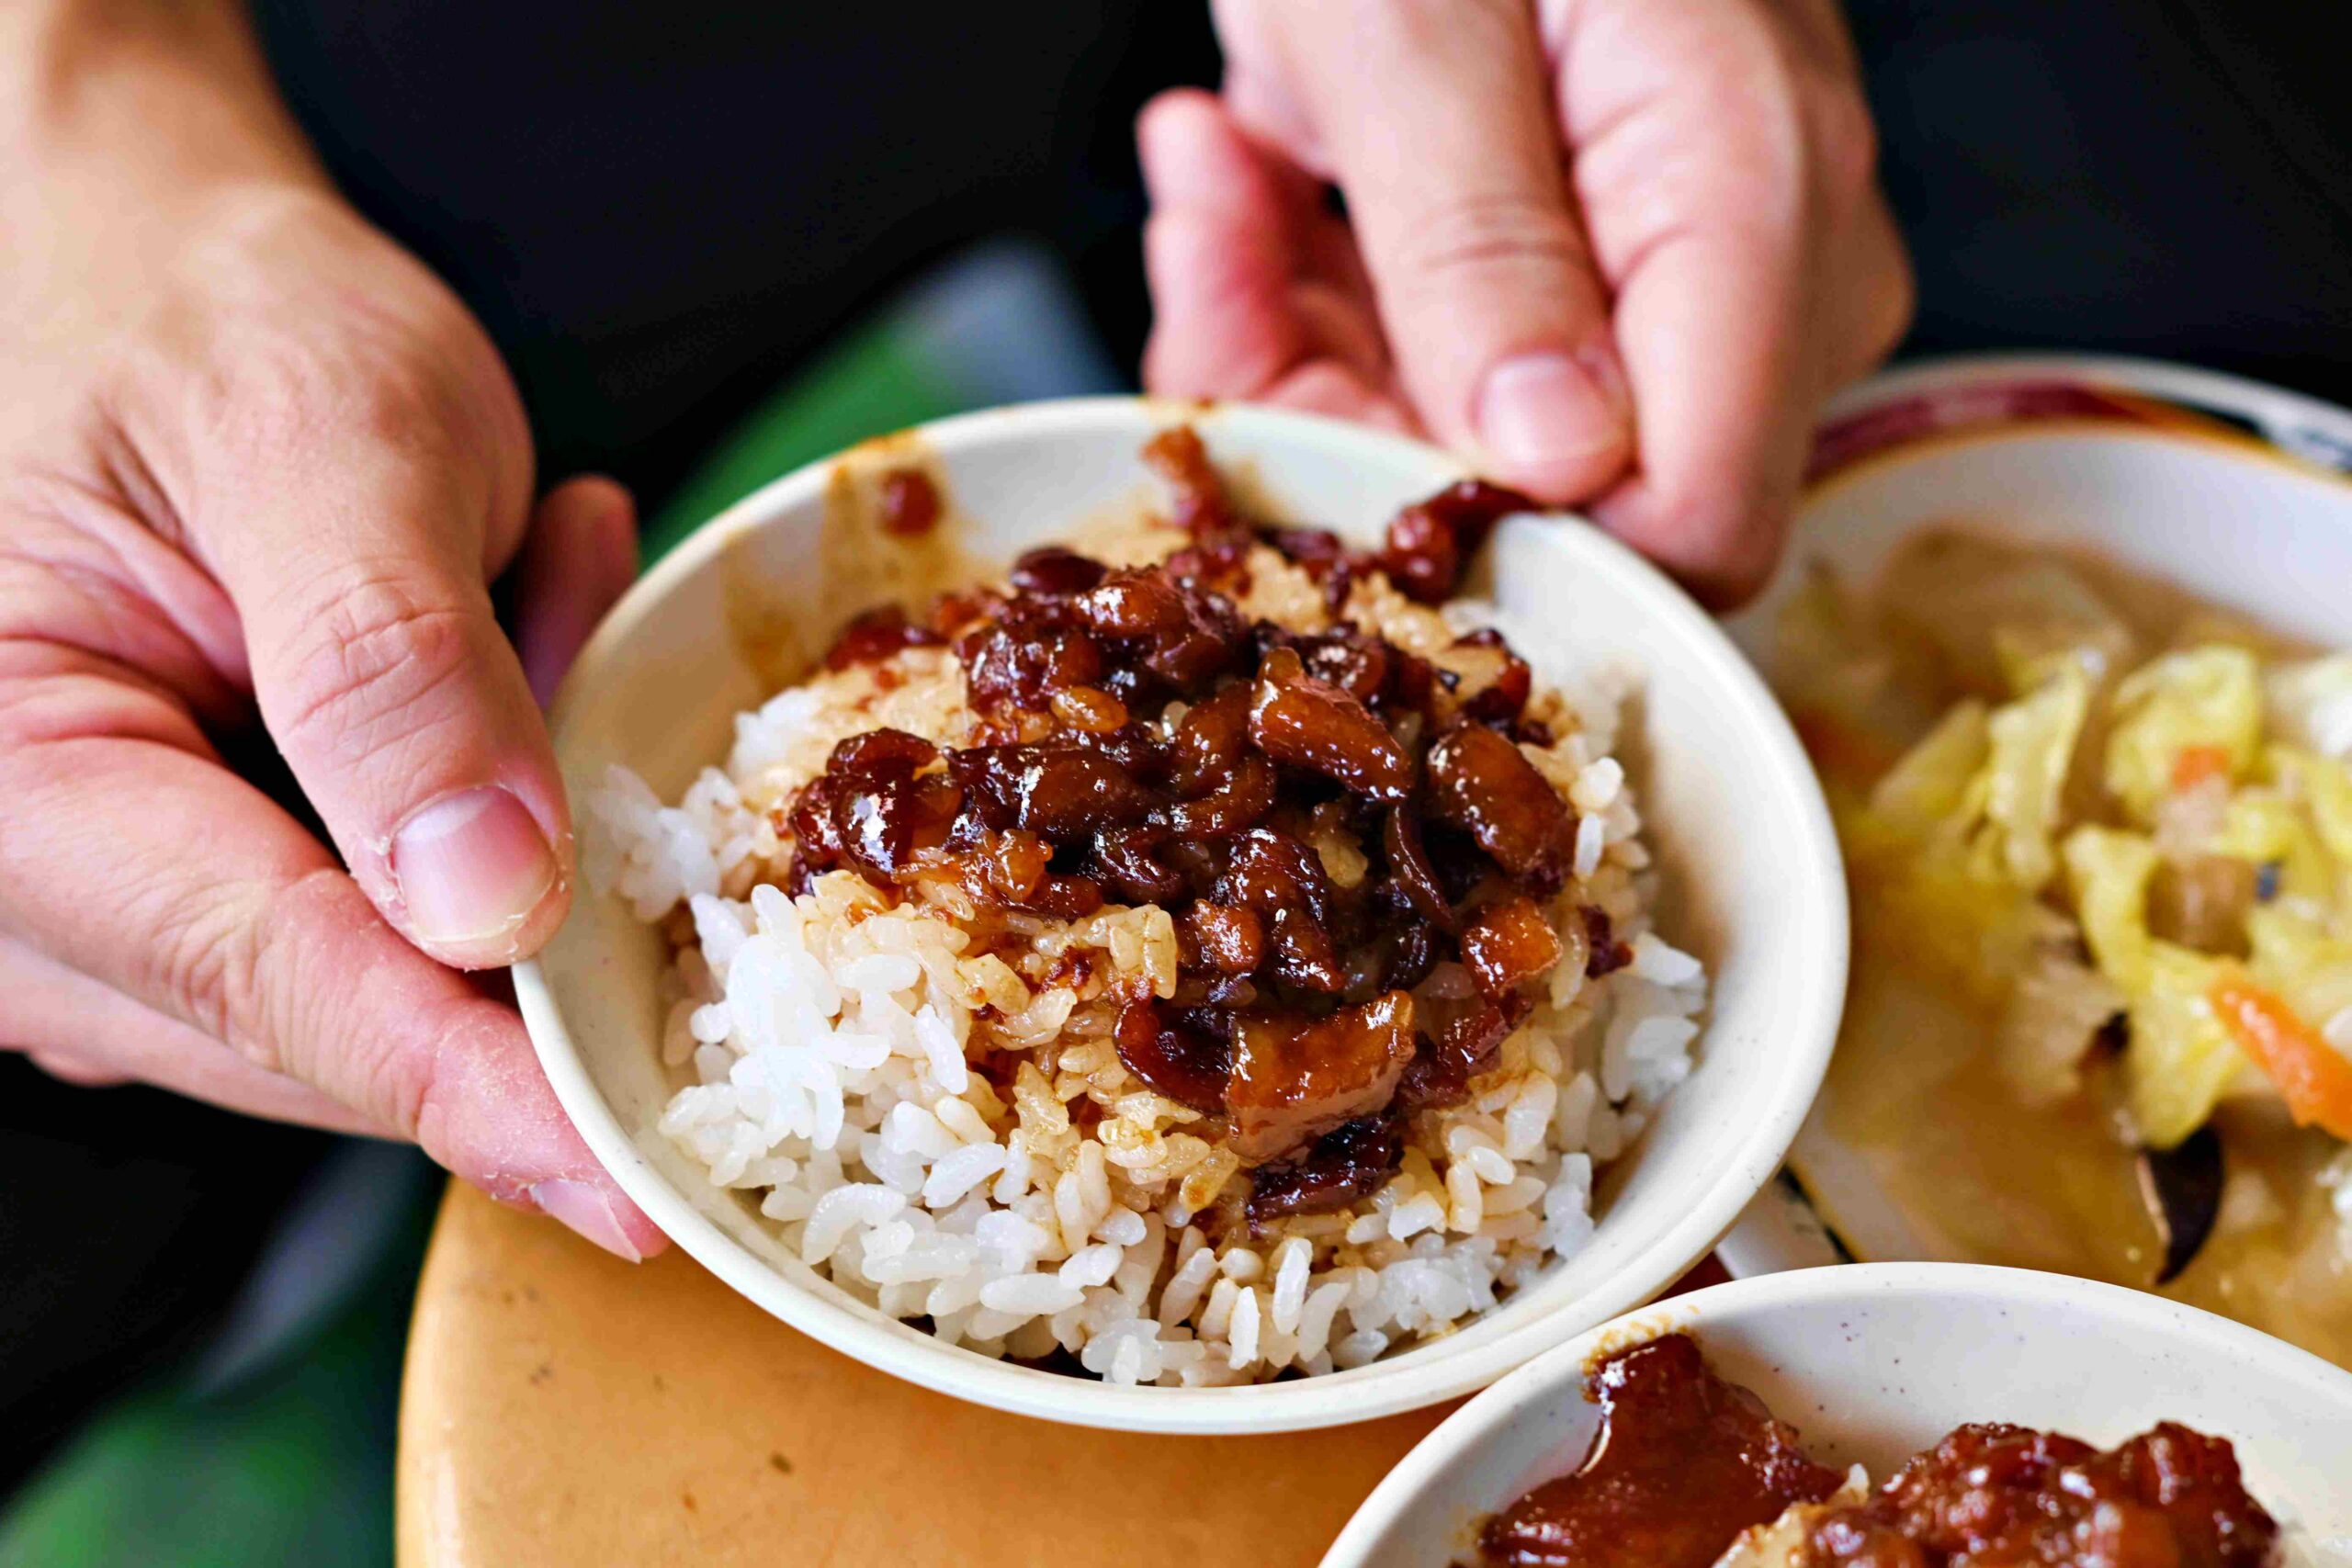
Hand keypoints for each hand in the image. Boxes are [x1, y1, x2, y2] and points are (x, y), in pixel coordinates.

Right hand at [0, 3, 658, 1258]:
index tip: (641, 1181)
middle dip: (536, 895)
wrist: (124, 265)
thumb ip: (392, 667)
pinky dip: (492, 809)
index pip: (284, 989)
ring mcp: (116, 913)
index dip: (483, 1093)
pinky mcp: (201, 895)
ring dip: (519, 823)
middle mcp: (40, 898)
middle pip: (346, 1019)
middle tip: (578, 628)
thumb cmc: (192, 308)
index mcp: (19, 786)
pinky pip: (396, 925)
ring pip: (392, 982)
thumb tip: (488, 909)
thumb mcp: (316, 430)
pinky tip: (507, 629)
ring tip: (524, 576)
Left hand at [1140, 0, 1912, 604]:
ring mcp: (1683, 265)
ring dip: (1300, 344)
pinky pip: (1448, 371)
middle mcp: (1759, 256)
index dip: (1493, 550)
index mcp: (1752, 192)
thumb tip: (1553, 464)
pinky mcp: (1593, 260)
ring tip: (1214, 180)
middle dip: (1348, 423)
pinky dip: (1312, 296)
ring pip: (1483, 453)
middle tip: (1210, 272)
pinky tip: (1238, 166)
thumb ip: (1483, 241)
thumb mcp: (1414, 17)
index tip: (1316, 457)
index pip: (1691, 524)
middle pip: (1568, 503)